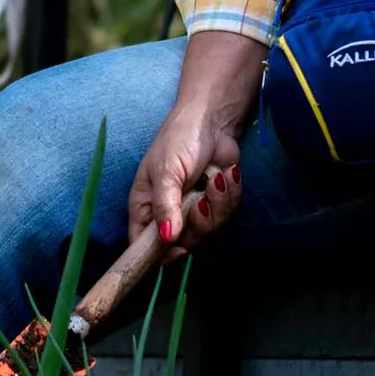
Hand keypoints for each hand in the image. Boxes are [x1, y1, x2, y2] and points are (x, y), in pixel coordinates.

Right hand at [128, 110, 242, 258]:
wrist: (212, 121)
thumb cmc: (178, 141)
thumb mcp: (166, 170)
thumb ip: (165, 204)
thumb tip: (166, 238)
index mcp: (146, 208)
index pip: (144, 246)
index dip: (158, 254)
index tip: (177, 248)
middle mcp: (168, 215)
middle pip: (184, 244)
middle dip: (199, 223)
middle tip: (200, 198)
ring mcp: (194, 212)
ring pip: (210, 232)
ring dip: (218, 204)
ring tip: (215, 177)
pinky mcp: (217, 205)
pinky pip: (228, 215)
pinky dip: (230, 194)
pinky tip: (225, 173)